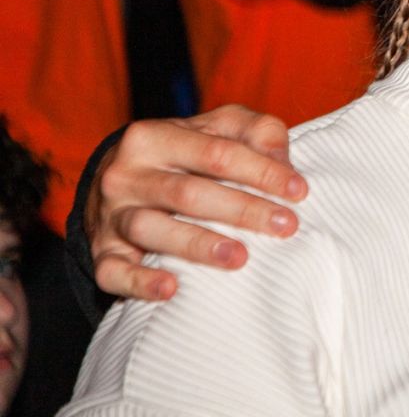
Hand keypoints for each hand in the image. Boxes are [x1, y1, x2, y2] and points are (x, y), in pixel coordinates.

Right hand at [88, 105, 307, 301]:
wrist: (116, 178)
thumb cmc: (183, 153)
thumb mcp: (216, 128)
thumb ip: (255, 131)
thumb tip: (282, 161)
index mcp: (154, 137)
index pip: (216, 153)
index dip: (262, 172)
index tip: (300, 191)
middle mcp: (126, 174)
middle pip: (188, 192)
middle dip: (243, 210)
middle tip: (286, 226)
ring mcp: (110, 215)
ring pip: (151, 228)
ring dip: (198, 244)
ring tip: (240, 257)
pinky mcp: (101, 253)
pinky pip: (112, 271)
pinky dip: (140, 282)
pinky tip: (172, 289)